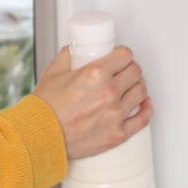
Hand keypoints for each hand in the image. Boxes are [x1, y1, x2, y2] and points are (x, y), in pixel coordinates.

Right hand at [31, 45, 153, 159]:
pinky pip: (142, 119)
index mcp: (96, 74)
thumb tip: (73, 50)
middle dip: (131, 68)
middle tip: (124, 70)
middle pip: (135, 72)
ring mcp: (116, 115)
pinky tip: (144, 104)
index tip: (120, 57)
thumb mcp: (53, 73)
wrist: (41, 136)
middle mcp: (110, 92)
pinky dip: (146, 109)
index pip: (125, 56)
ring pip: (141, 92)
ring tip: (132, 86)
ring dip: (138, 86)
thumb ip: (66, 57)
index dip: (123, 54)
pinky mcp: (118, 134)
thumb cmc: (45, 108)